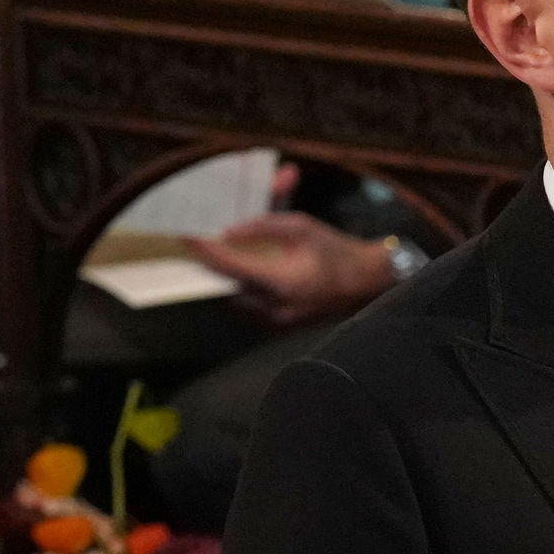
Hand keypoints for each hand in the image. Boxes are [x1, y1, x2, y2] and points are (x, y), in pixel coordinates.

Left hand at [183, 212, 401, 327]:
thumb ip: (262, 226)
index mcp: (283, 282)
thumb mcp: (301, 227)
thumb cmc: (337, 252)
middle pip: (226, 286)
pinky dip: (239, 291)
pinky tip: (239, 276)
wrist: (368, 283)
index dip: (204, 250)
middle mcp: (276, 308)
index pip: (230, 266)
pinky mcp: (279, 328)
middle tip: (197, 245)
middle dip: (211, 265)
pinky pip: (247, 310)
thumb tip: (228, 231)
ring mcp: (277, 322)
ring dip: (225, 279)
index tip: (186, 235)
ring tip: (216, 259)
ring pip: (234, 300)